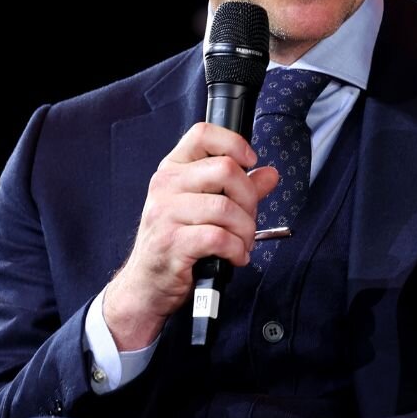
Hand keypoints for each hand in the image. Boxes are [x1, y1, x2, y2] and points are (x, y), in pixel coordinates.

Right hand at [104, 123, 280, 349]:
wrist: (147, 284)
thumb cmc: (177, 243)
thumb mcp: (204, 208)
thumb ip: (238, 188)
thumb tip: (269, 173)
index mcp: (173, 169)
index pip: (202, 133)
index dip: (234, 143)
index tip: (250, 163)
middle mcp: (165, 185)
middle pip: (225, 169)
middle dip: (249, 199)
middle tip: (247, 219)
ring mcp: (165, 213)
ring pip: (226, 207)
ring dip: (245, 230)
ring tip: (242, 243)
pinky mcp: (172, 243)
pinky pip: (219, 237)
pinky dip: (236, 250)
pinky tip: (234, 257)